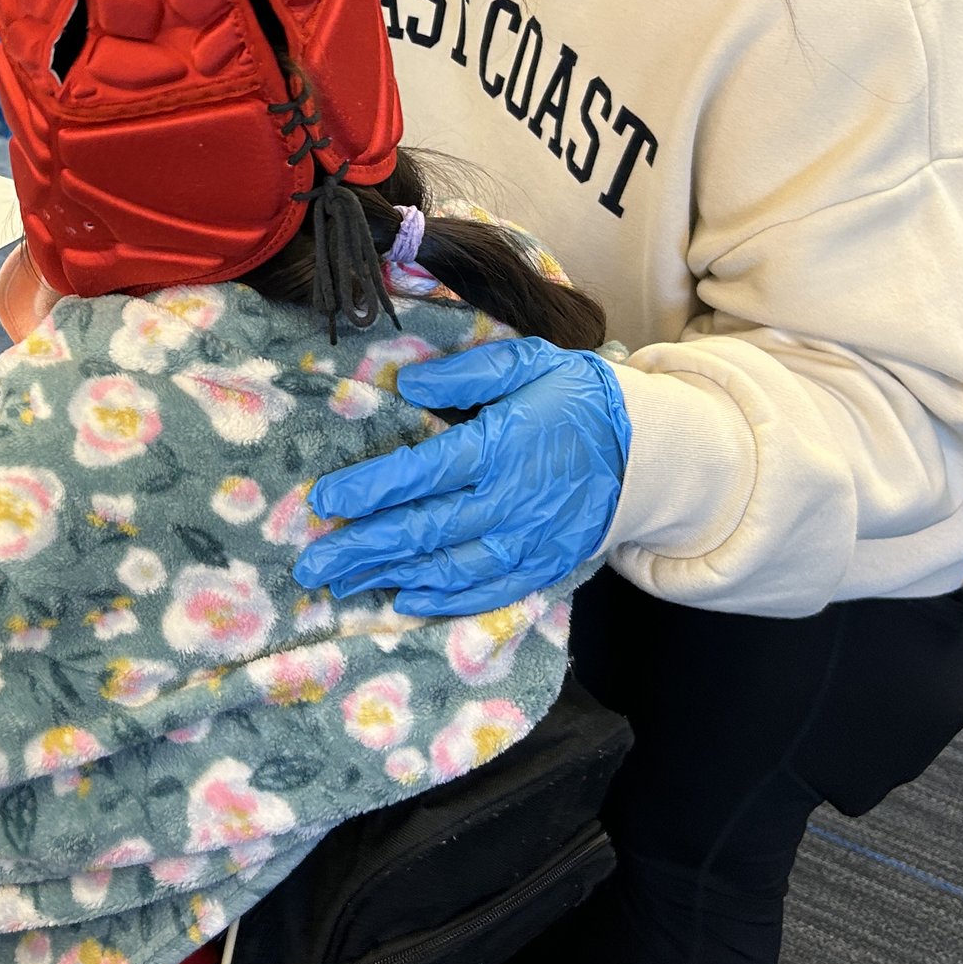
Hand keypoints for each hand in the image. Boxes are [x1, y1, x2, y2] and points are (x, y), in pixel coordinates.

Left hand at [295, 338, 631, 616]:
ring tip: (343, 585)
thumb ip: (467, 373)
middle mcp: (511, 501)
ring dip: (391, 577)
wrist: (651, 448)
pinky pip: (489, 591)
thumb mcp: (528, 362)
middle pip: (424, 531)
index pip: (421, 473)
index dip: (368, 489)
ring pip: (449, 568)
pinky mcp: (546, 565)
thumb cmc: (576, 397)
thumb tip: (407, 381)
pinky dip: (447, 599)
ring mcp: (530, 541)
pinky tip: (408, 600)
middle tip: (311, 566)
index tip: (322, 501)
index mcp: (500, 445)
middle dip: (361, 549)